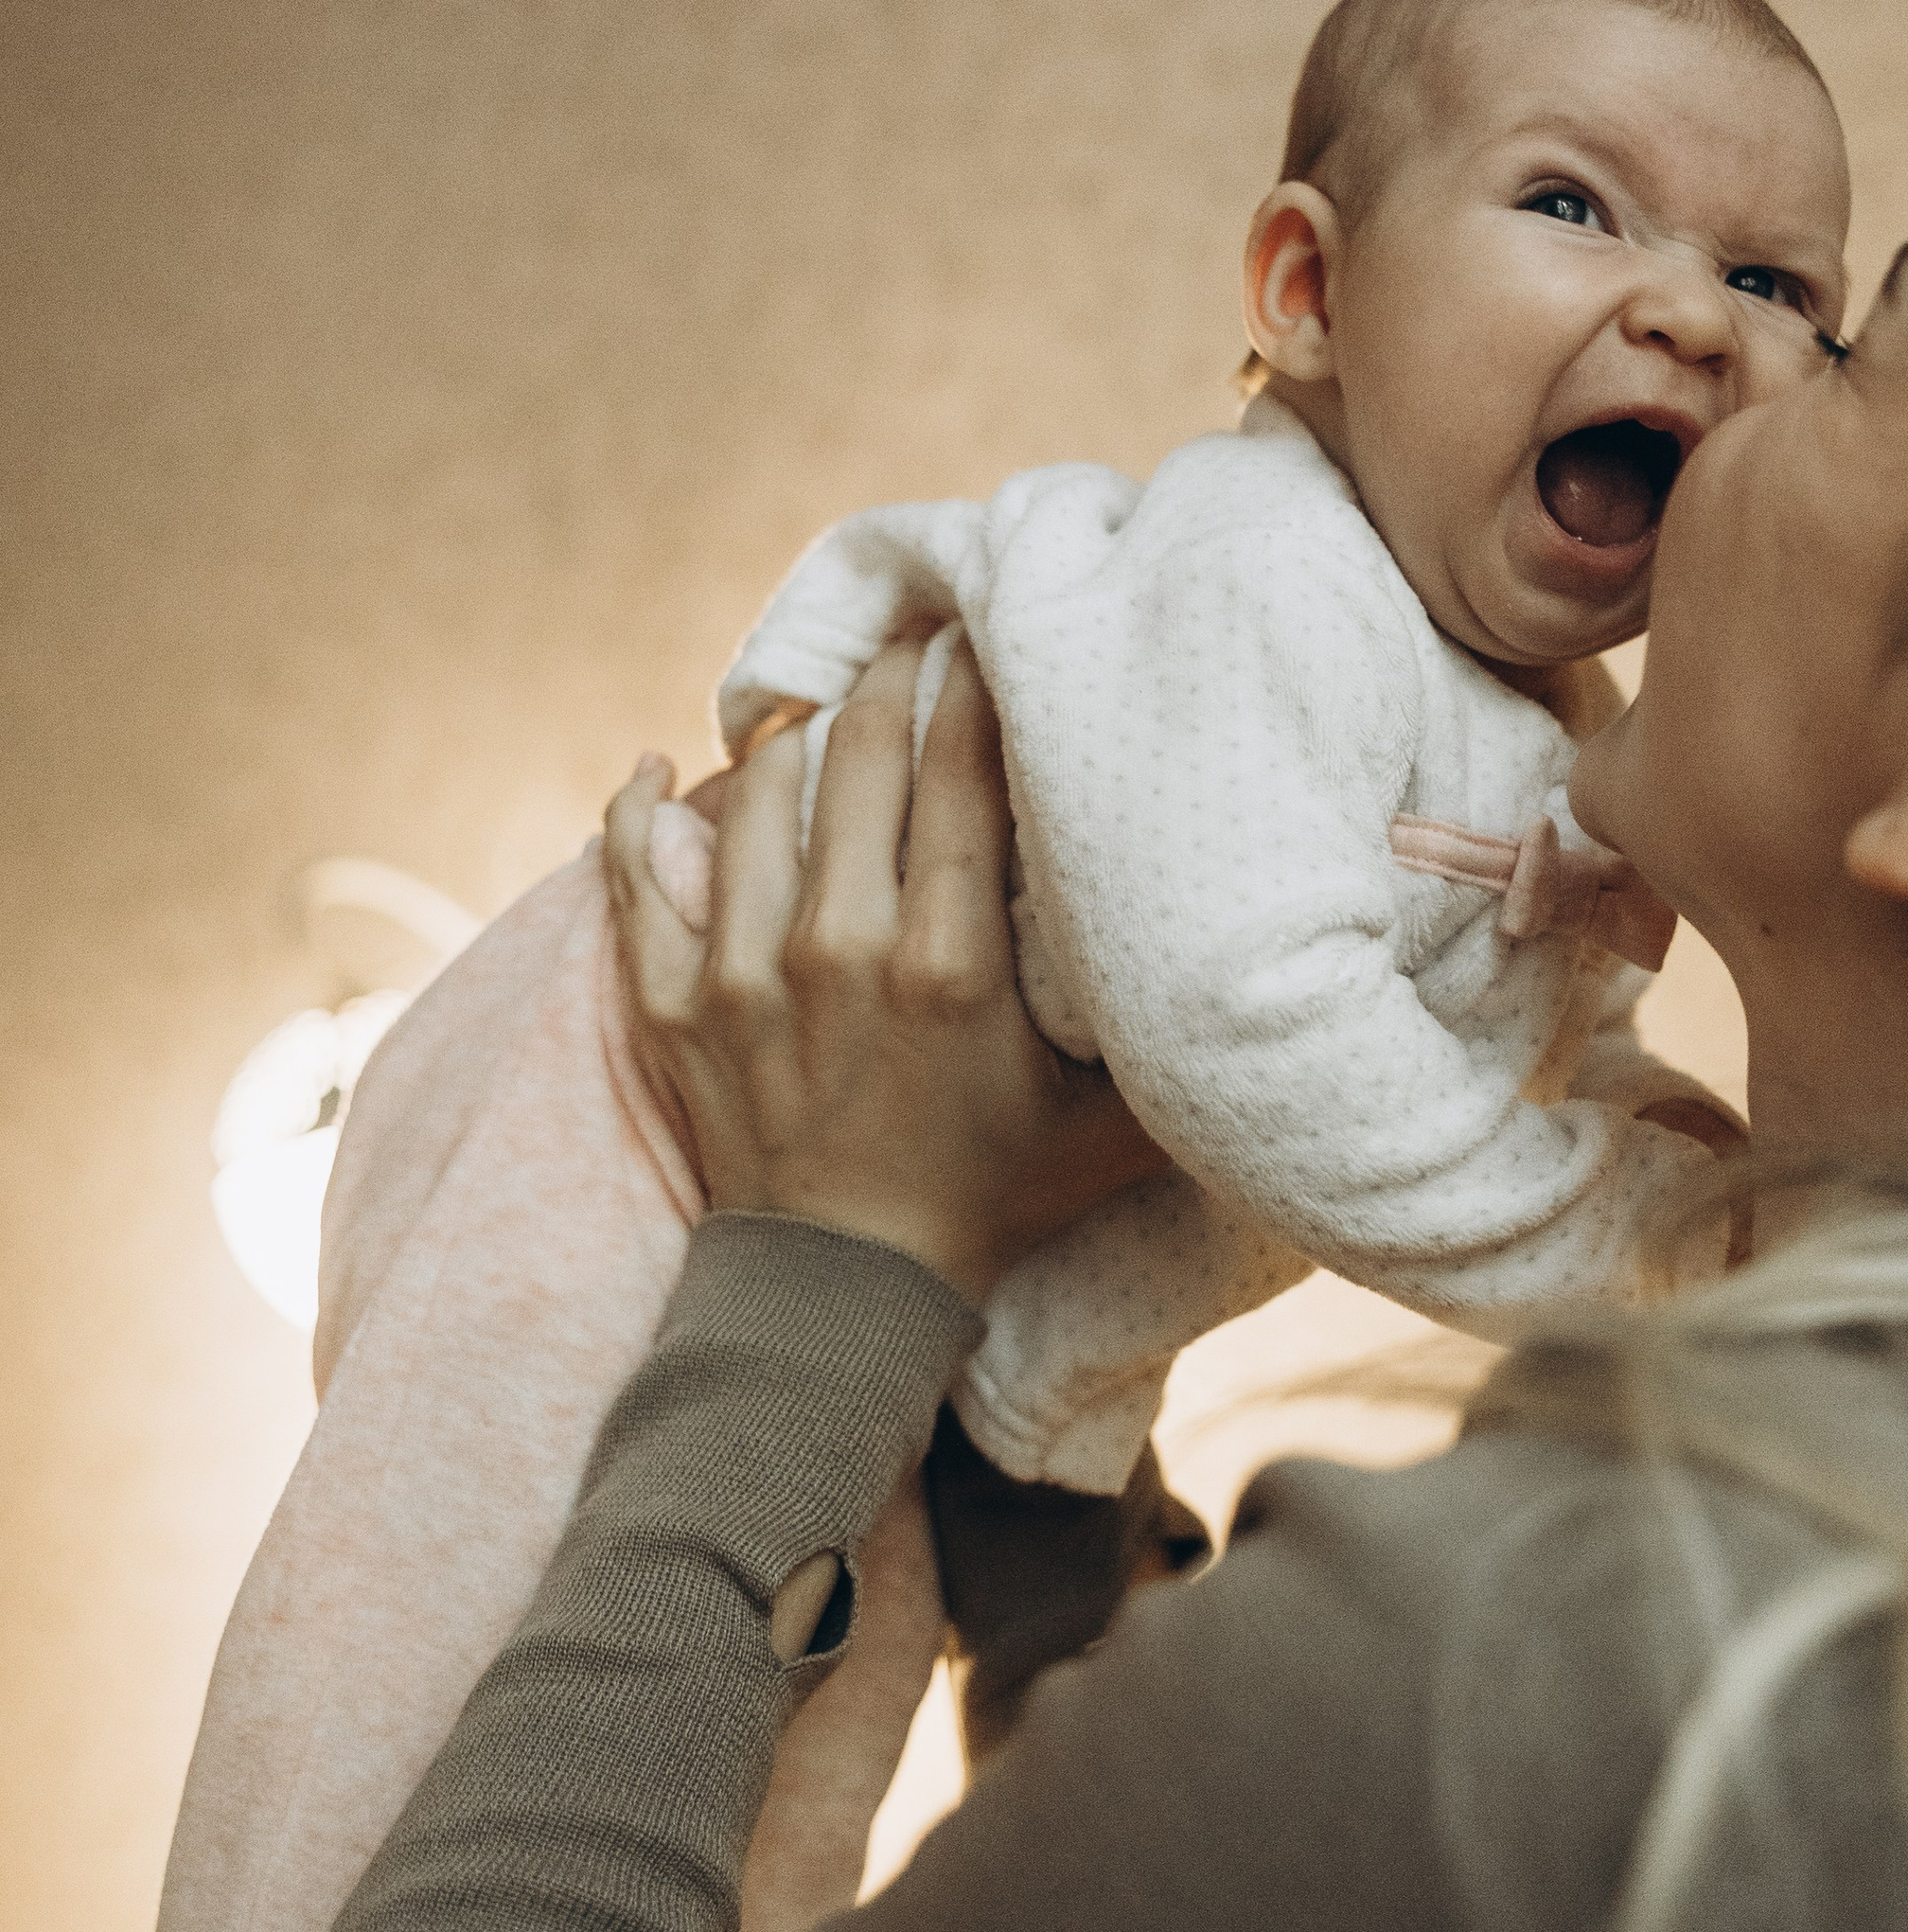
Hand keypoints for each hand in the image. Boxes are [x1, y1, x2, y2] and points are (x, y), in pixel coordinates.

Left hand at [603, 640, 1164, 1301]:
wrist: (843, 1298)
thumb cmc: (991, 1195)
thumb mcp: (1107, 1119)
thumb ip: (1160, 1030)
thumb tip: (1250, 946)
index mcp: (949, 965)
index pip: (961, 769)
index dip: (976, 681)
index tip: (990, 634)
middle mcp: (839, 951)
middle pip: (856, 754)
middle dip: (888, 678)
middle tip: (911, 641)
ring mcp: (739, 975)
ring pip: (754, 791)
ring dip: (790, 735)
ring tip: (821, 710)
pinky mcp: (667, 1004)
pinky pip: (633, 869)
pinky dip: (638, 807)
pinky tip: (661, 766)